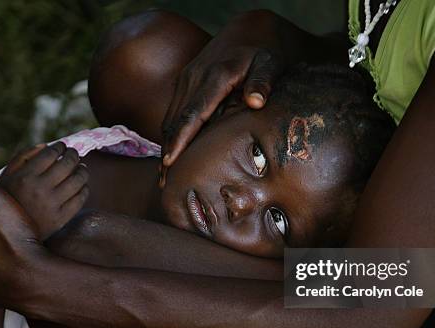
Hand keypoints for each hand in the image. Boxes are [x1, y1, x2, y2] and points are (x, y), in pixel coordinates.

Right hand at [0, 142, 88, 239]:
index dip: (59, 147)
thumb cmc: (8, 199)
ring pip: (78, 180)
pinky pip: (80, 198)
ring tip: (81, 168)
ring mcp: (52, 204)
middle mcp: (39, 189)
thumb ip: (23, 157)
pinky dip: (84, 188)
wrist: (7, 234)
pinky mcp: (61, 218)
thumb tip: (46, 145)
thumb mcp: (7, 176)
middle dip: (73, 155)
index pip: (50, 153)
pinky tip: (82, 185)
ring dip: (83, 170)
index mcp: (25, 176)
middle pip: (67, 164)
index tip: (61, 146)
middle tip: (74, 154)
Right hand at [159, 11, 290, 185]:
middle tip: (163, 184)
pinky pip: (173, 113)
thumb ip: (263, 82)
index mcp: (214, 77)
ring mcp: (186, 80)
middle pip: (174, 121)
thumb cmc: (264, 56)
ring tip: (164, 177)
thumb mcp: (270, 65)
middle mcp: (194, 78)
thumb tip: (255, 102)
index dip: (180, 140)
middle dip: (167, 152)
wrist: (248, 36)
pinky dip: (170, 136)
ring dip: (166, 147)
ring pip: (169, 119)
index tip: (170, 163)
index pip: (192, 114)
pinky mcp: (184, 85)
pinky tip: (171, 156)